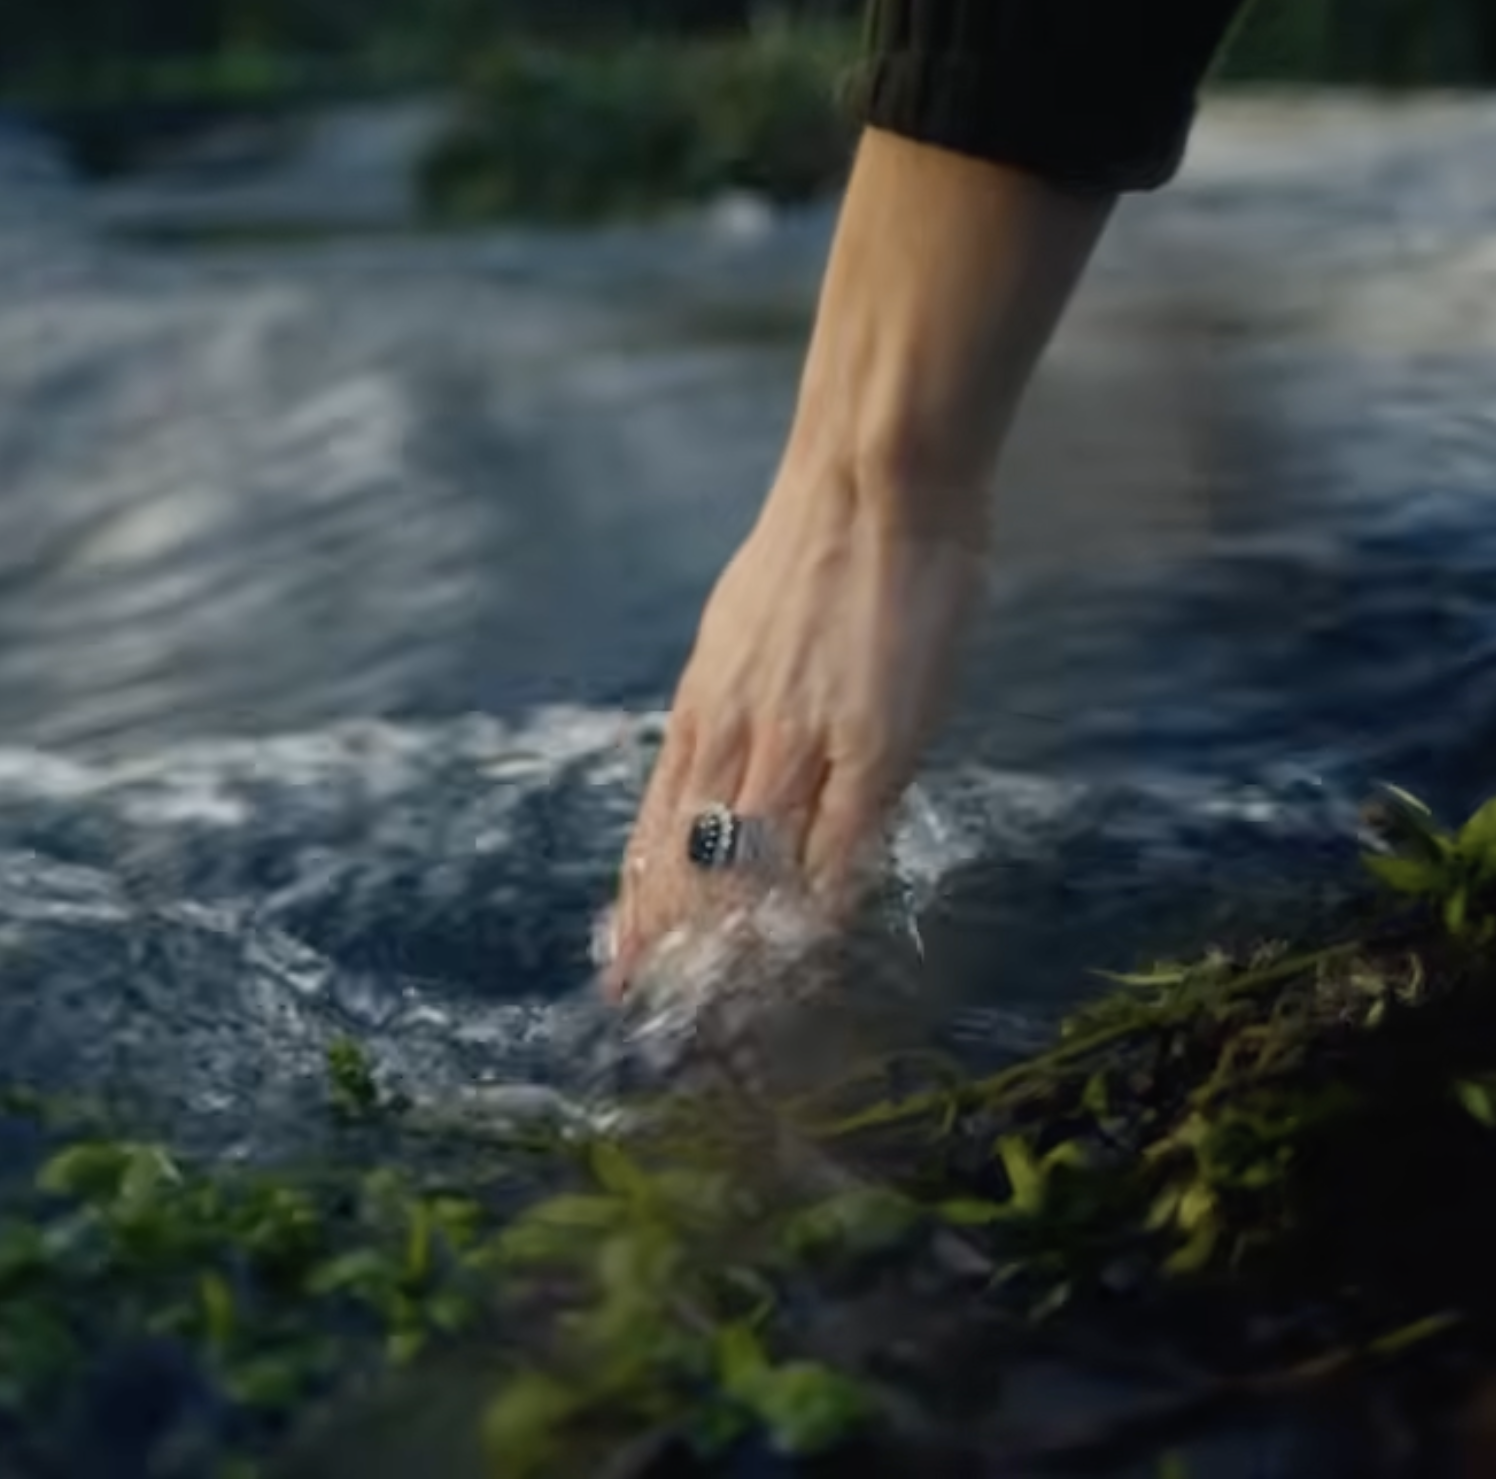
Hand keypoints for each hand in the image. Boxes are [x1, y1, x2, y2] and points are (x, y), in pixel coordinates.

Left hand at [602, 464, 985, 999]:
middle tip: (660, 1017)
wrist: (873, 479)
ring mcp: (800, 741)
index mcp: (702, 704)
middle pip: (689, 863)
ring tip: (722, 1012)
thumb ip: (735, 695)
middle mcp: (733, 731)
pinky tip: (813, 953)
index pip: (655, 828)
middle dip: (672, 947)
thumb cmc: (821, 543)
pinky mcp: (873, 744)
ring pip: (750, 866)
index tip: (622, 969)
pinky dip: (822, 905)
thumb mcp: (744, 628)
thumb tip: (730, 748)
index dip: (638, 905)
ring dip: (737, 944)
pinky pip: (839, 846)